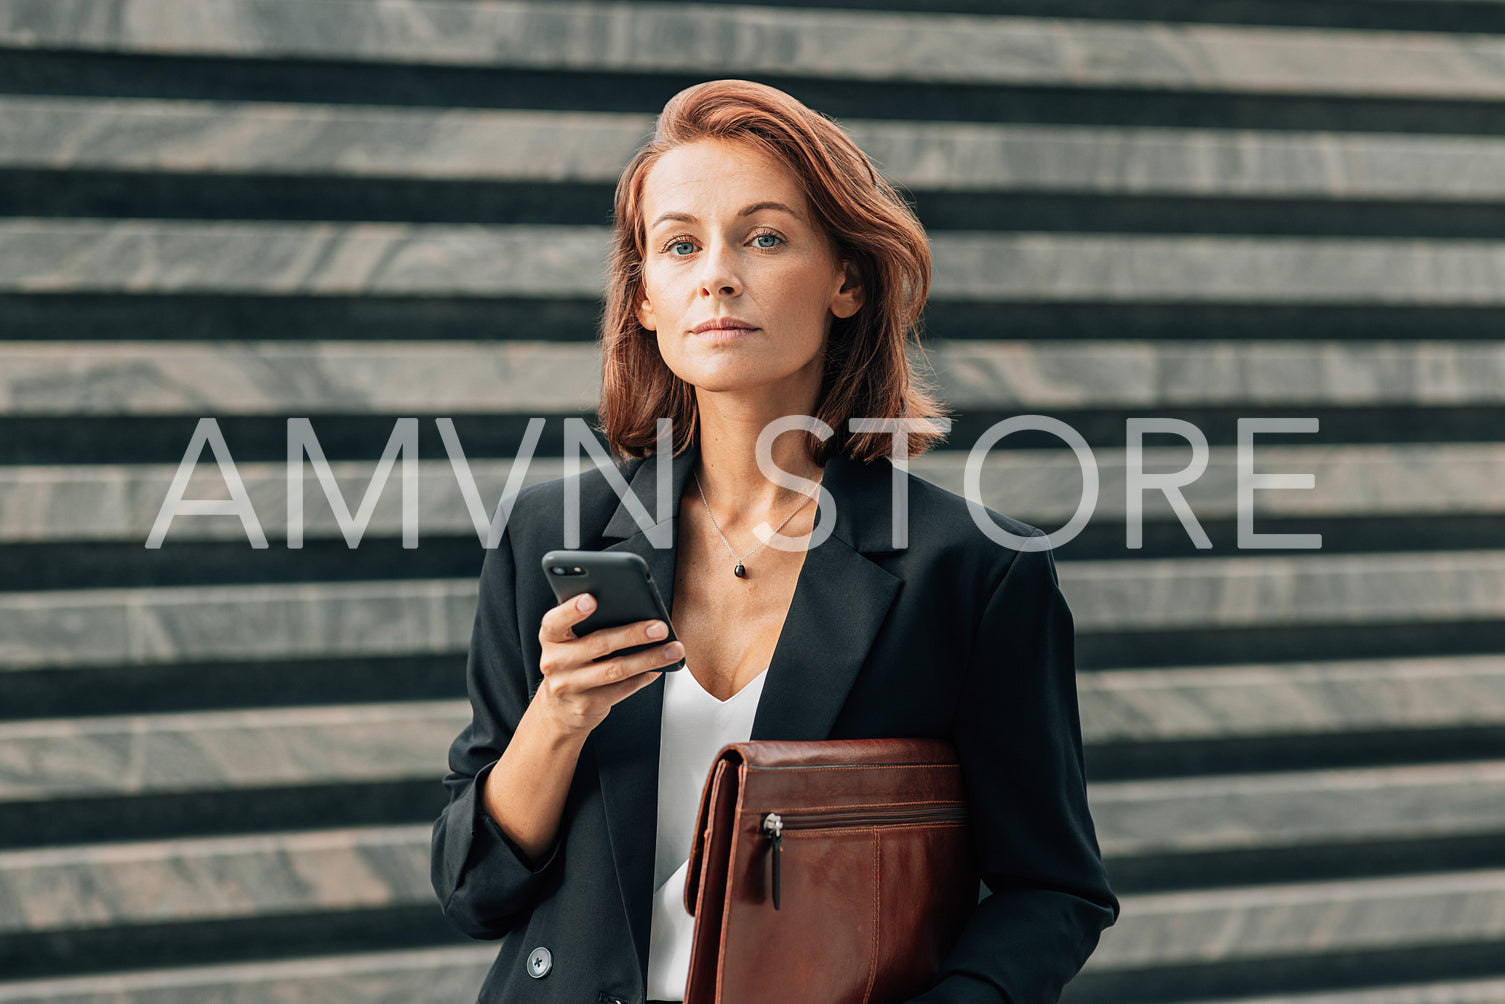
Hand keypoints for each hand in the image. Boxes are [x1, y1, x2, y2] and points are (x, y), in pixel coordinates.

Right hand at [534, 593, 682, 735]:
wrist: (559, 709)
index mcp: (550, 638)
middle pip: (598, 644)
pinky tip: (659, 667)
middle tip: (660, 627)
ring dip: (649, 658)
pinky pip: (622, 689)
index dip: (572, 610)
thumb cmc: (572, 662)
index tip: (592, 598)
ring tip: (673, 649)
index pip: (555, 621)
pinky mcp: (587, 706)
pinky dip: (644, 677)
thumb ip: (588, 624)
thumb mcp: (568, 641)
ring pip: (616, 670)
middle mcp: (555, 662)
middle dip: (633, 634)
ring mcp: (570, 686)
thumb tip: (634, 608)